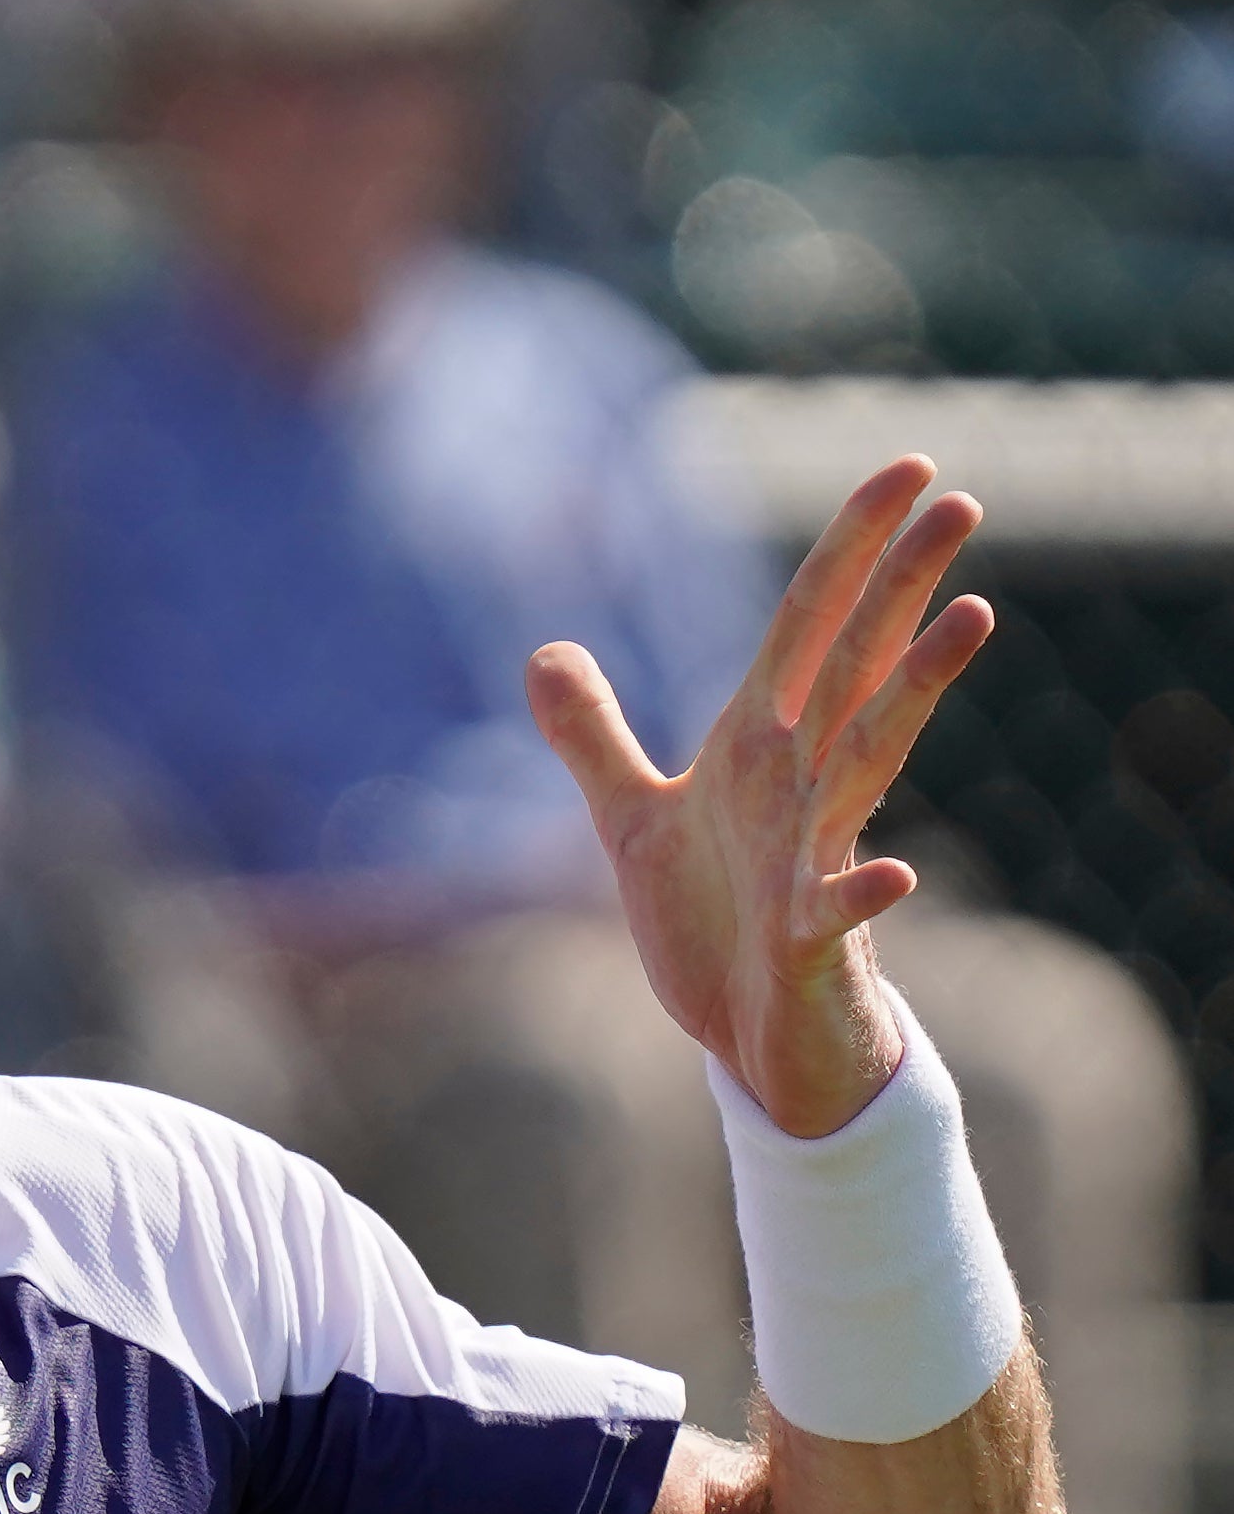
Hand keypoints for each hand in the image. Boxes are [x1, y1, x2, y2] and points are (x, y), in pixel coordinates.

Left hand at [529, 456, 991, 1136]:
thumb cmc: (714, 927)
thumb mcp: (633, 821)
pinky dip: (862, 893)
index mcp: (762, 749)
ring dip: (917, 692)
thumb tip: (542, 649)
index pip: (812, 627)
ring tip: (972, 619)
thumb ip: (592, 736)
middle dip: (903, 586)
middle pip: (857, 666)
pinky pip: (840, 910)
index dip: (850, 549)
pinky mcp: (809, 940)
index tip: (908, 468)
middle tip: (965, 498)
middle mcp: (802, 786)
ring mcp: (815, 858)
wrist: (752, 1045)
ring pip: (873, 760)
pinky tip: (895, 875)